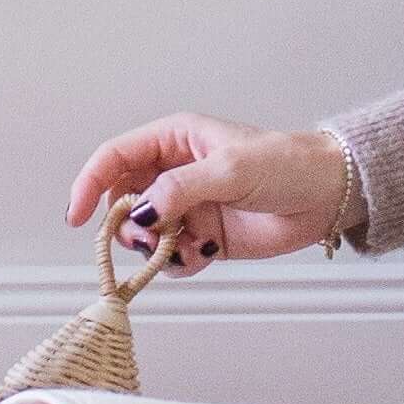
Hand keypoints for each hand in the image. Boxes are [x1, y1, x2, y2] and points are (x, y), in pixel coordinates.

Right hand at [63, 115, 350, 275]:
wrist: (327, 196)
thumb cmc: (286, 164)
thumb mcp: (230, 169)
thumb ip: (180, 189)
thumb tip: (139, 212)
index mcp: (174, 140)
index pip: (115, 158)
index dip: (90, 184)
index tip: (76, 216)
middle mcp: (173, 172)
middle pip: (122, 201)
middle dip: (127, 225)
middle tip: (150, 239)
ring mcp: (187, 206)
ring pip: (144, 234)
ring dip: (155, 248)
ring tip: (187, 246)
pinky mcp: (203, 236)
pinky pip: (171, 257)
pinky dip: (179, 263)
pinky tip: (206, 255)